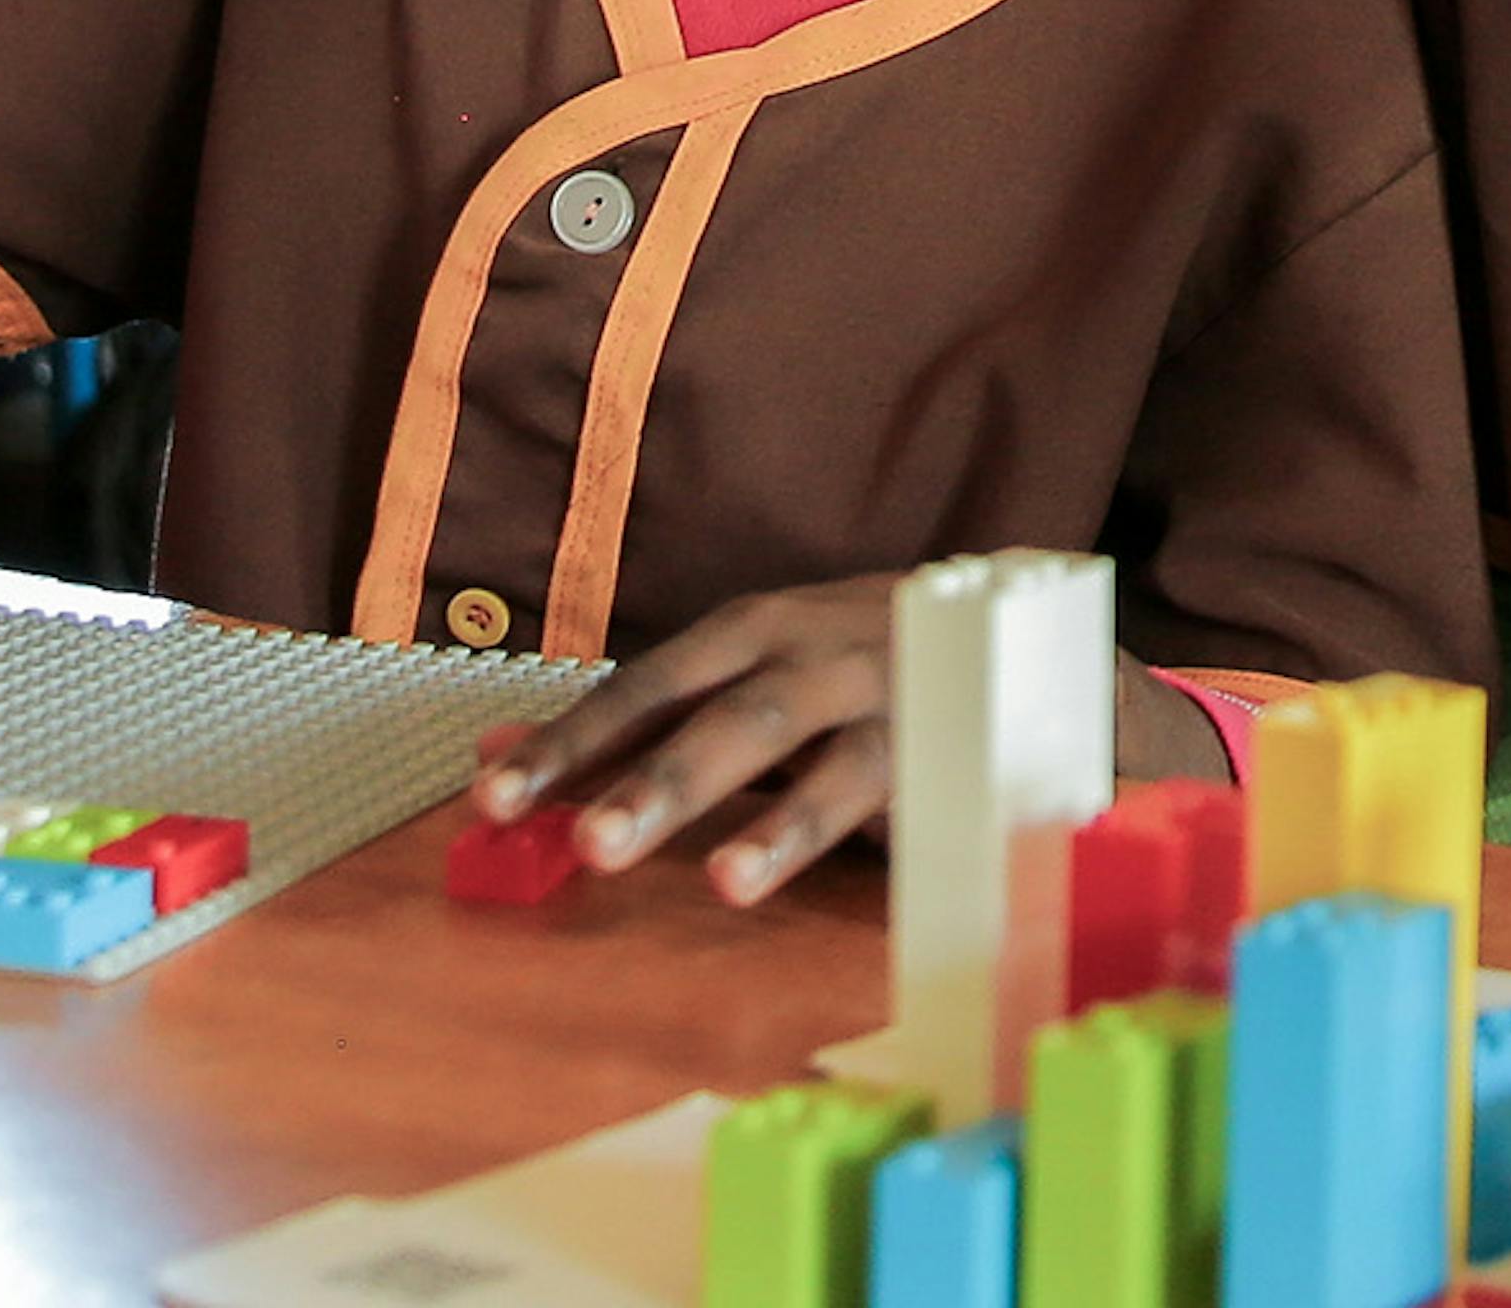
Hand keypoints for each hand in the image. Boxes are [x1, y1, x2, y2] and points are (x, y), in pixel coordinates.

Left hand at [462, 573, 1001, 905]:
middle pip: (725, 715)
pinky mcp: (950, 746)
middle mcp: (814, 653)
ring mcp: (888, 697)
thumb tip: (493, 757)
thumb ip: (634, 725)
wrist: (1017, 629)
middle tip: (589, 843)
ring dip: (777, 821)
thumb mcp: (743, 674)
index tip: (494, 799)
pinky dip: (883, 835)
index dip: (572, 743)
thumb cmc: (847, 667)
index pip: (645, 688)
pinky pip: (908, 795)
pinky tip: (855, 875)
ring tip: (725, 881)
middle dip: (659, 781)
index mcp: (751, 631)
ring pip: (830, 759)